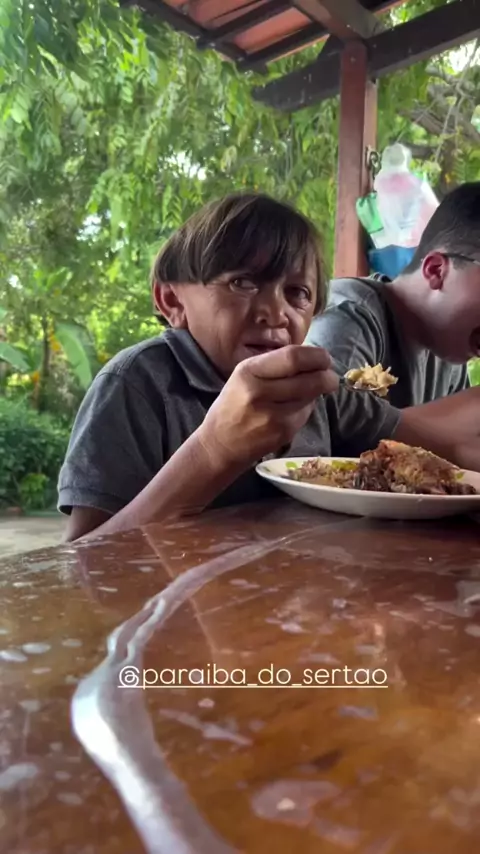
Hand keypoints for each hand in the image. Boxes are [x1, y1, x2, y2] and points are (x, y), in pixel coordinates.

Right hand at [197, 345, 338, 466]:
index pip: (293, 357)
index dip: (316, 356)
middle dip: (327, 376)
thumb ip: (275, 364)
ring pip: (311, 397)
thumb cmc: (234, 404)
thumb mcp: (245, 376)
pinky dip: (307, 408)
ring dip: (318, 392)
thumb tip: (312, 357)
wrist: (220, 444)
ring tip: (313, 390)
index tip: (324, 358)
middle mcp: (259, 392)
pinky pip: (305, 414)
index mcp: (249, 371)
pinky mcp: (282, 433)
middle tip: (330, 375)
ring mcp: (272, 415)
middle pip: (310, 378)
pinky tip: (296, 408)